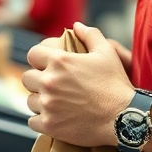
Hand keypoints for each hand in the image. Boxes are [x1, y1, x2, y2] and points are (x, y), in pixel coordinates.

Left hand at [22, 21, 132, 145]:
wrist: (124, 118)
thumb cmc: (115, 84)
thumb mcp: (107, 52)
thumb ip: (90, 35)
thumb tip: (76, 26)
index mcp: (59, 61)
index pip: (32, 54)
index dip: (40, 58)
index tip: (47, 65)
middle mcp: (49, 82)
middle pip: (27, 78)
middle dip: (38, 80)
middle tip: (52, 85)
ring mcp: (48, 105)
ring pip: (29, 100)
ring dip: (39, 101)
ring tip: (55, 102)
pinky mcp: (49, 125)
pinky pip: (32, 121)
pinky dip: (41, 120)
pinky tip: (54, 118)